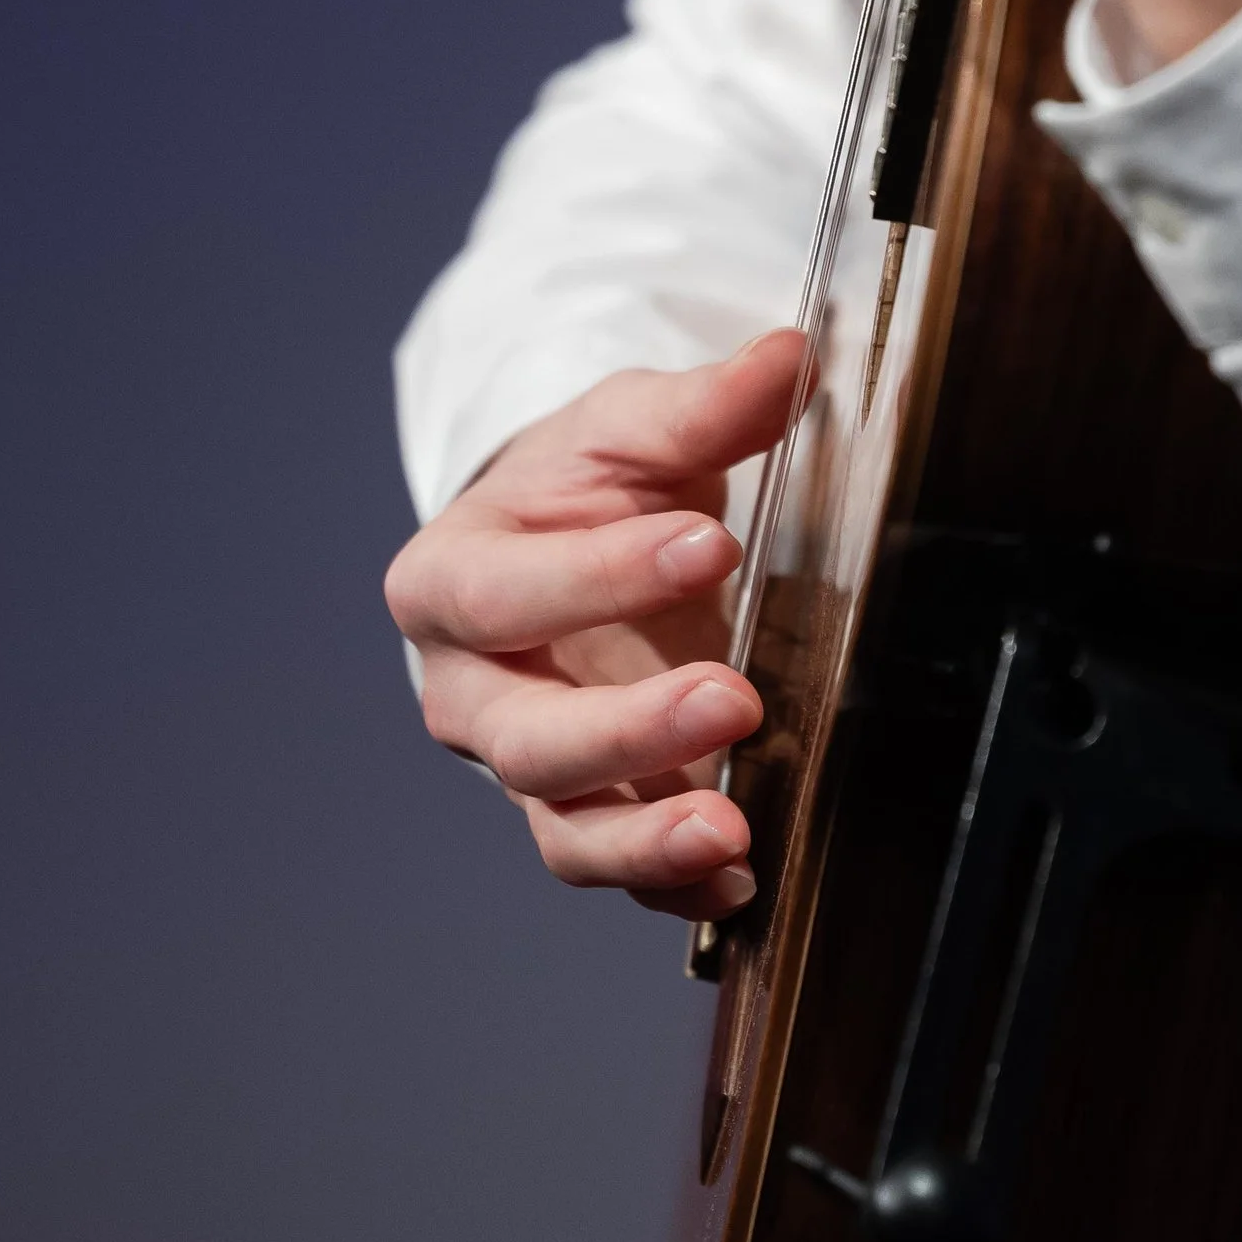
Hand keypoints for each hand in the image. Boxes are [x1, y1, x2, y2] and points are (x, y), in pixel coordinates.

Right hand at [384, 330, 805, 920]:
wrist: (576, 552)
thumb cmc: (590, 487)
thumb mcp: (631, 430)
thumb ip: (700, 404)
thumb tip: (789, 355)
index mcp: (452, 581)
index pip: (508, 591)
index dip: (603, 575)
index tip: (713, 544)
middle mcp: (472, 693)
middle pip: (525, 737)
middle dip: (626, 728)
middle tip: (735, 697)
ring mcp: (530, 769)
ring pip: (563, 827)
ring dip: (647, 840)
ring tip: (733, 829)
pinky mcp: (592, 816)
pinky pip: (620, 870)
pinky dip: (675, 886)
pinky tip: (744, 883)